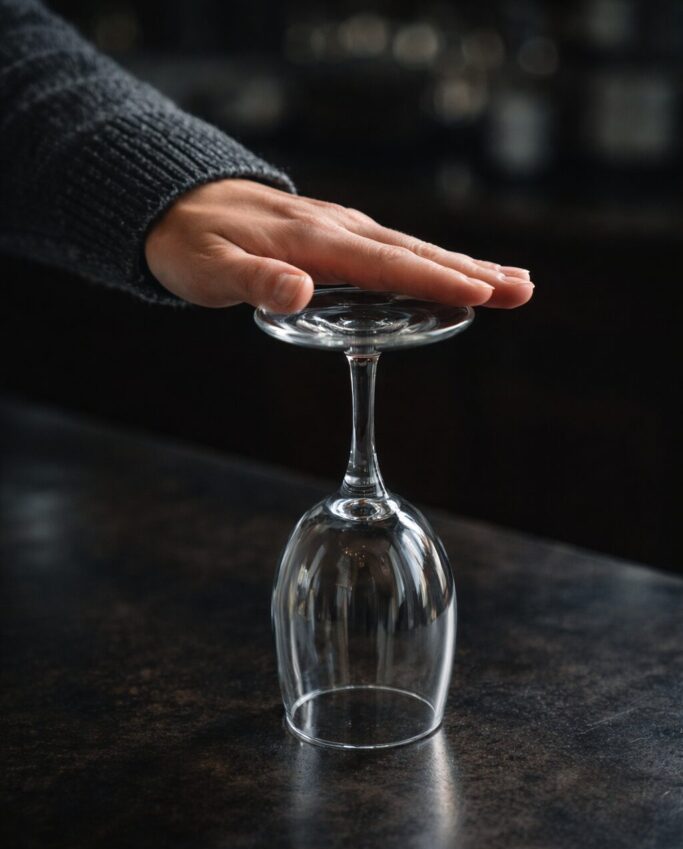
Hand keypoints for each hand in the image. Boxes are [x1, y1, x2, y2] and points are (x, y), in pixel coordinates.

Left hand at [145, 178, 533, 311]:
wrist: (176, 203)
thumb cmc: (191, 244)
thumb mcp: (209, 270)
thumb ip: (255, 283)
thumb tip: (302, 293)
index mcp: (314, 241)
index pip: (387, 264)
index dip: (435, 279)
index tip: (481, 293)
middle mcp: (338, 228)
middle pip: (415, 252)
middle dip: (472, 272)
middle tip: (524, 291)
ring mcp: (341, 228)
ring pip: (413, 248)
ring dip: (464, 265)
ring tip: (513, 282)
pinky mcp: (338, 234)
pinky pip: (396, 249)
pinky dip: (433, 260)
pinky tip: (455, 273)